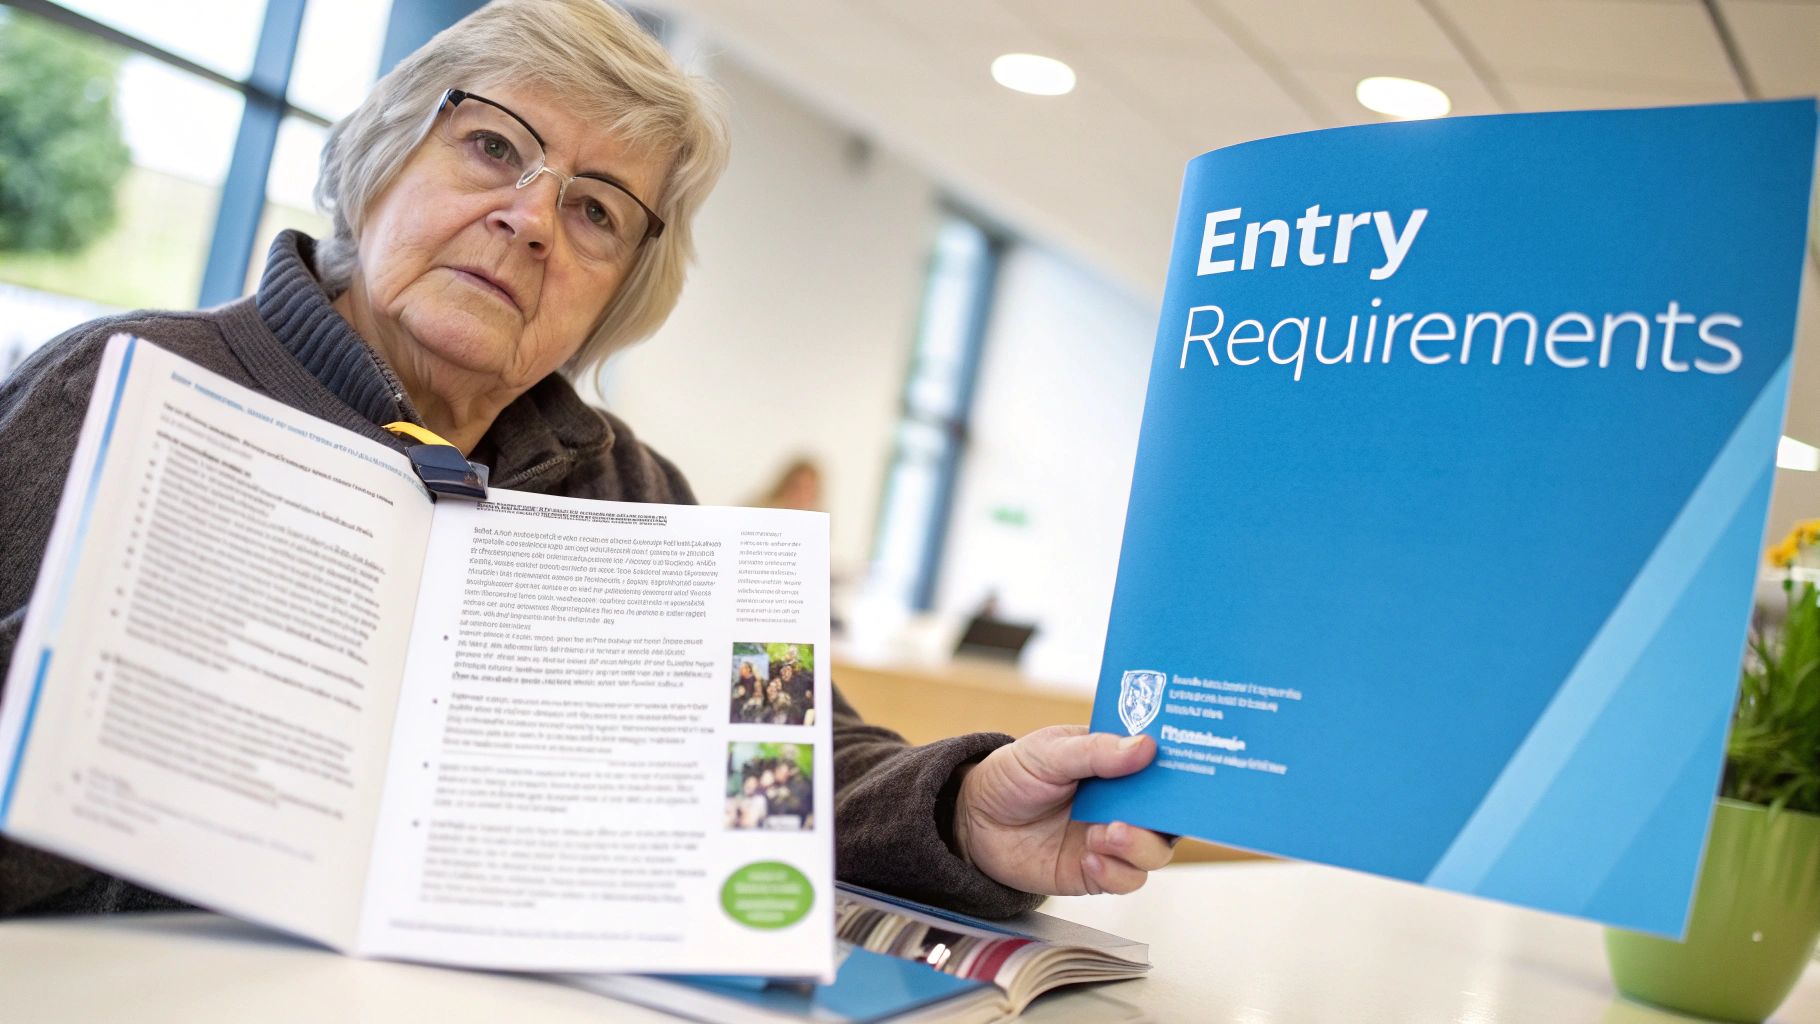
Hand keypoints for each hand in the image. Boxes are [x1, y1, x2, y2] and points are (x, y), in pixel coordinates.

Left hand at [952, 725, 1174, 895]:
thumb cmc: (1013, 775)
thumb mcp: (1048, 752)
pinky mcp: (1095, 871)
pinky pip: (1125, 879)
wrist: (973, 820)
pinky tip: (1090, 855)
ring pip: (1155, 851)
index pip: (1163, 767)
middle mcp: (1123, 803)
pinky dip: (1115, 871)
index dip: (1181, 770)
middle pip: (1170, 815)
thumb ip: (1095, 752)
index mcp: (1117, 763)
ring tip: (1107, 833)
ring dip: (1139, 845)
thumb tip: (1145, 746)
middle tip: (1146, 813)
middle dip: (1168, 816)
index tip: (1189, 771)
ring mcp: (1111, 838)